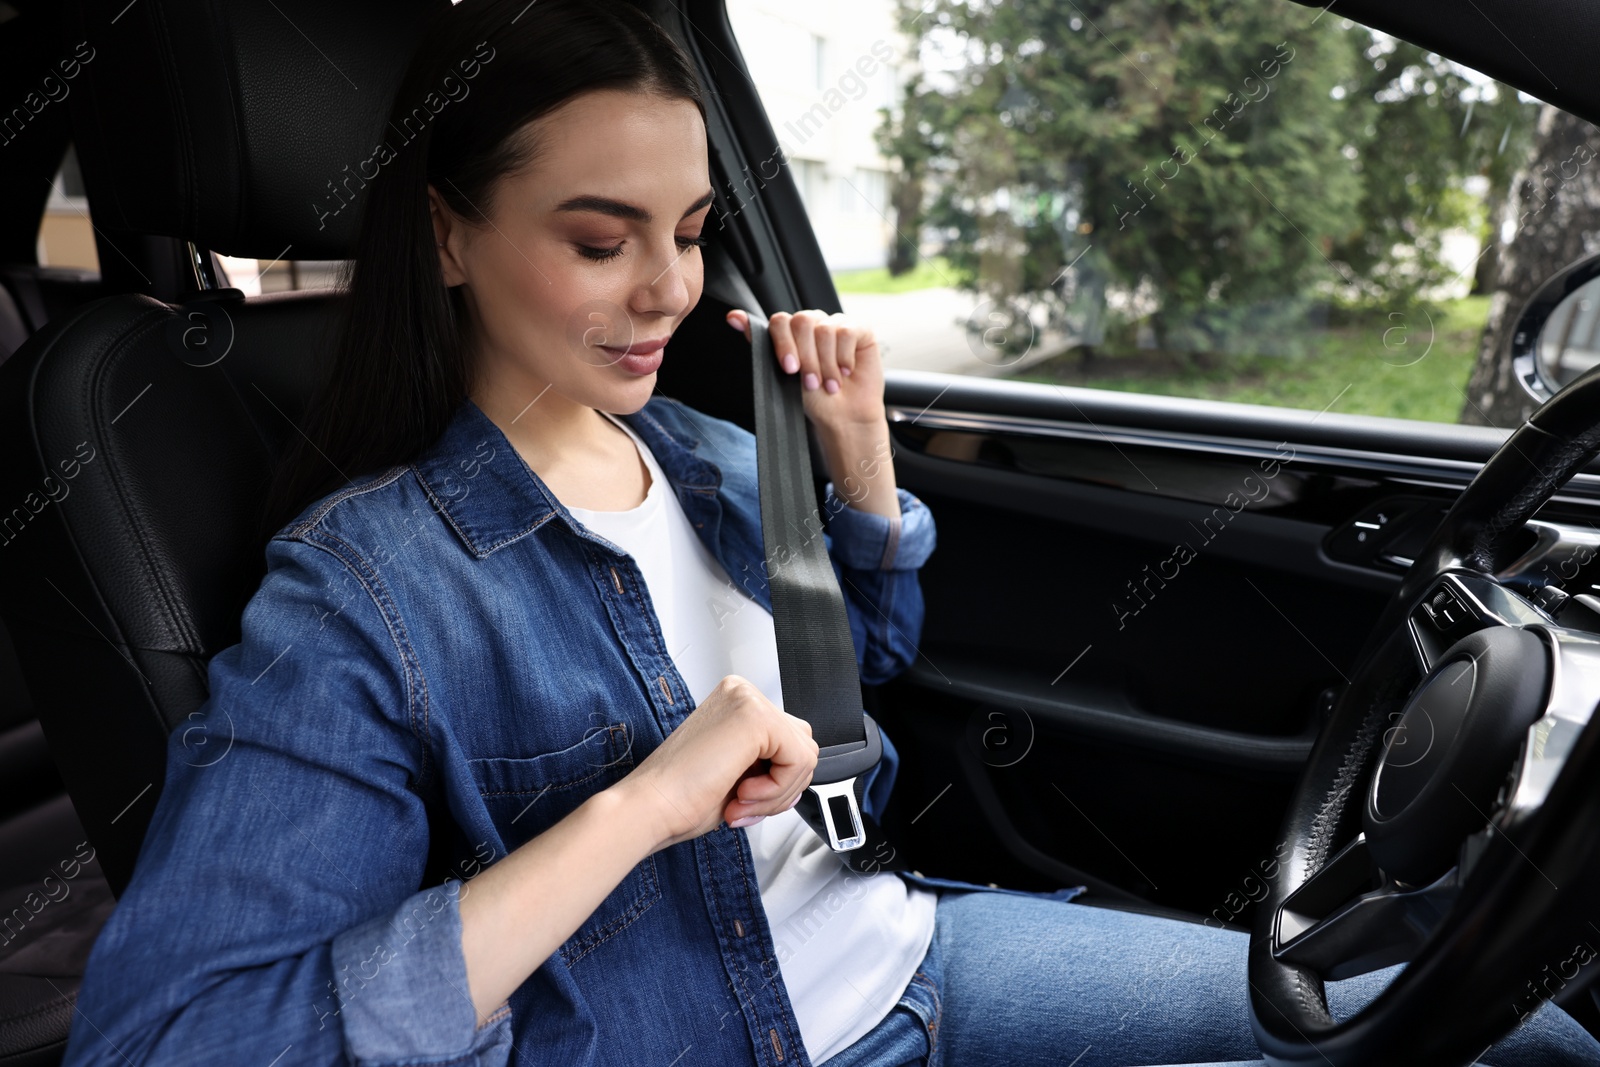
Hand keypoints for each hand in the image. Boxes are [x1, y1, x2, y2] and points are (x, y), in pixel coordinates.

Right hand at [619, 675, 818, 850]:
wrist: (649, 807)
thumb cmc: (681, 796)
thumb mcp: (739, 770)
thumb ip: (770, 759)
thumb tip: (801, 768)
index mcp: (736, 701)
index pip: (789, 740)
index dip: (776, 781)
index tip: (741, 799)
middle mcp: (742, 693)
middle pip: (802, 744)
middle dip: (781, 787)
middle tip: (742, 804)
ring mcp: (748, 700)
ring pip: (805, 754)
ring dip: (777, 793)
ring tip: (739, 802)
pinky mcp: (755, 716)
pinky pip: (799, 760)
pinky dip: (776, 790)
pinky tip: (741, 794)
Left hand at [726, 308, 885, 429]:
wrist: (843, 417)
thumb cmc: (813, 398)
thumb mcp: (781, 375)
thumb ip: (760, 344)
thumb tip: (733, 316)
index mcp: (791, 332)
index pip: (780, 321)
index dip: (784, 344)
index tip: (789, 369)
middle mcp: (813, 324)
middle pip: (802, 321)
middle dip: (806, 357)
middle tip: (812, 383)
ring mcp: (836, 325)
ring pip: (825, 329)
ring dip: (826, 363)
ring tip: (830, 384)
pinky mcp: (860, 330)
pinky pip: (847, 332)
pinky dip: (844, 357)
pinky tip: (846, 372)